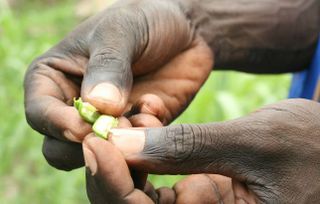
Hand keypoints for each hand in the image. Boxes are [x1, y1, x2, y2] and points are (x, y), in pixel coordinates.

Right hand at [24, 0, 212, 169]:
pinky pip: (132, 152)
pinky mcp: (135, 128)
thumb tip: (96, 106)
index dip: (59, 125)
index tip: (87, 125)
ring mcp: (106, 120)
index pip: (40, 114)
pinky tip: (157, 108)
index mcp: (55, 77)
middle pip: (61, 147)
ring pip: (97, 155)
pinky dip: (144, 138)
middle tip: (117, 129)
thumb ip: (107, 66)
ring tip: (144, 115)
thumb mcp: (121, 31)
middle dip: (88, 144)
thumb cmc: (146, 21)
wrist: (186, 31)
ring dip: (120, 145)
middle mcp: (75, 104)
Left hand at [109, 99, 319, 202]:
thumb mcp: (253, 144)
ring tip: (139, 112)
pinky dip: (150, 144)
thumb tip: (123, 141)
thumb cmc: (310, 147)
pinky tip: (150, 116)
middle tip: (106, 124)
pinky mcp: (196, 191)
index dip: (113, 185)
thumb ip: (188, 147)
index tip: (98, 142)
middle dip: (115, 167)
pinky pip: (158, 174)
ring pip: (141, 190)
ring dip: (131, 150)